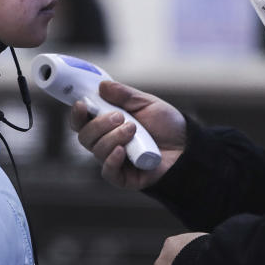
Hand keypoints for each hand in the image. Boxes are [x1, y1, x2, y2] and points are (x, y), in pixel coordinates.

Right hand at [71, 80, 186, 189]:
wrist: (187, 147)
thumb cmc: (167, 125)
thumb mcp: (147, 103)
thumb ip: (125, 95)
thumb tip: (102, 86)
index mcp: (107, 124)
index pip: (82, 121)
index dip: (77, 113)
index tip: (82, 104)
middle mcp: (106, 142)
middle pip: (85, 136)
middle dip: (99, 124)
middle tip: (119, 117)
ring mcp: (113, 160)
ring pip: (97, 150)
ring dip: (112, 137)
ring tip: (133, 129)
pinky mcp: (123, 177)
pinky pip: (108, 171)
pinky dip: (112, 159)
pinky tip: (122, 150)